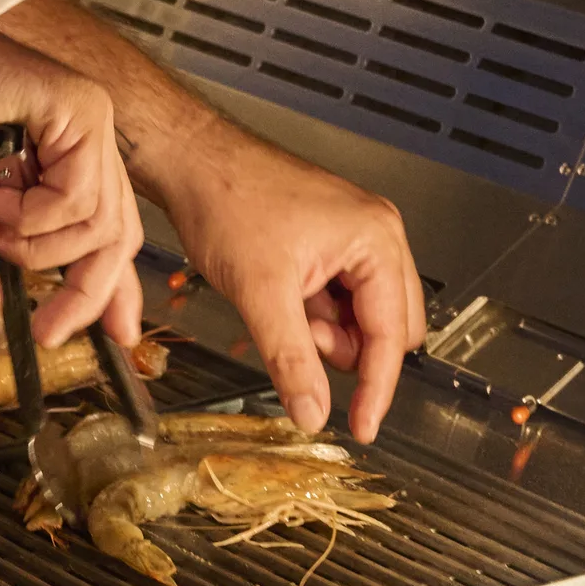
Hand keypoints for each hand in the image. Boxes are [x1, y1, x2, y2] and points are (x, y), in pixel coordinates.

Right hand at [0, 14, 144, 347]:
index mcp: (67, 154)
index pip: (110, 231)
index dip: (112, 288)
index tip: (114, 336)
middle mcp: (90, 134)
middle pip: (116, 236)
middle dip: (81, 291)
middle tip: (44, 328)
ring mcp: (89, 118)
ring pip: (98, 224)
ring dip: (33, 245)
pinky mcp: (77, 108)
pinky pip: (76, 197)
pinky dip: (29, 217)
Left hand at [161, 123, 426, 441]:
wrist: (192, 159)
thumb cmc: (226, 197)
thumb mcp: (259, 292)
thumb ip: (291, 360)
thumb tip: (313, 412)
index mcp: (375, 239)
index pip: (392, 335)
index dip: (376, 388)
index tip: (362, 426)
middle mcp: (376, 233)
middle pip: (389, 328)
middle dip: (345, 347)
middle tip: (298, 332)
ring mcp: (355, 236)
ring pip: (363, 316)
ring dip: (327, 330)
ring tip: (283, 306)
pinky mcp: (332, 241)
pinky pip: (341, 297)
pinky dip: (315, 312)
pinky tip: (282, 296)